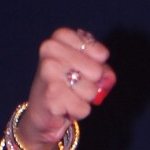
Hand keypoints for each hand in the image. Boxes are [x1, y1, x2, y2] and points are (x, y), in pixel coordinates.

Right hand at [19, 27, 115, 148]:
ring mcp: (49, 71)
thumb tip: (108, 79)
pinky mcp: (51, 95)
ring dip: (83, 100)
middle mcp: (51, 49)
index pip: (101, 53)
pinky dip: (78, 113)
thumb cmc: (65, 86)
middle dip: (90, 85)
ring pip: (91, 91)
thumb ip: (103, 69)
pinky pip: (83, 108)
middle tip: (72, 87)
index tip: (80, 71)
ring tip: (68, 97)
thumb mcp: (86, 70)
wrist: (42, 110)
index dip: (97, 68)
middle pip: (97, 72)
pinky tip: (64, 108)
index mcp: (61, 36)